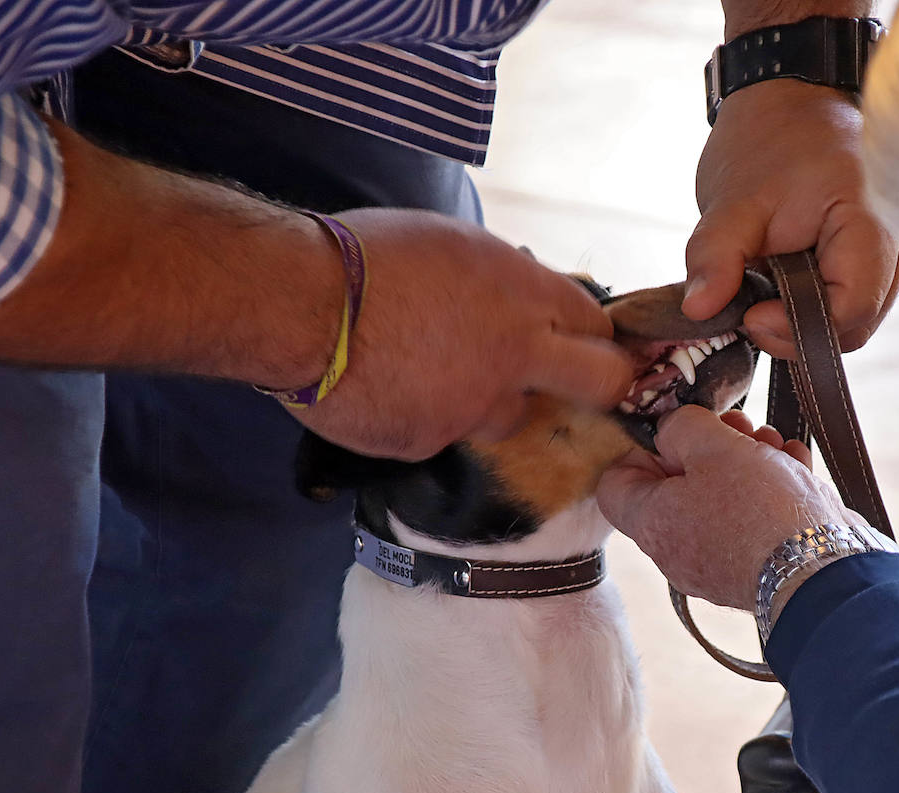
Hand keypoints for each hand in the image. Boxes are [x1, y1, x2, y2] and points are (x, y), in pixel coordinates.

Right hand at [297, 209, 631, 459]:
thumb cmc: (369, 254)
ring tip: (441, 373)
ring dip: (492, 401)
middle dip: (601, 383)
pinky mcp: (430, 443)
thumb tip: (531, 296)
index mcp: (526, 297)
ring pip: (510, 416)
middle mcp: (516, 359)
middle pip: (601, 384)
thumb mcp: (456, 244)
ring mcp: (475, 408)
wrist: (296, 306)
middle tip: (580, 382)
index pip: (598, 326)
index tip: (583, 341)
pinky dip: (424, 416)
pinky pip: (442, 433)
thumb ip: (506, 279)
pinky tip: (389, 388)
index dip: (593, 335)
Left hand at [596, 405, 864, 610]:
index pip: (616, 484)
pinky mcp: (758, 567)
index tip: (676, 429)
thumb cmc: (759, 508)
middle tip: (738, 424)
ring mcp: (718, 562)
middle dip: (710, 446)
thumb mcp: (713, 446)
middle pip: (677, 486)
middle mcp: (678, 550)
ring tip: (773, 443)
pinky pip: (753, 520)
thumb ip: (682, 427)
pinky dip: (772, 489)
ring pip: (721, 498)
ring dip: (747, 461)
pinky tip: (795, 465)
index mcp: (652, 523)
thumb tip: (674, 428)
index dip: (640, 448)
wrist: (822, 571)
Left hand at [683, 80, 898, 358]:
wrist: (793, 96)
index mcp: (872, 223)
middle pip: (858, 324)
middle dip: (798, 331)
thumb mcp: (730, 201)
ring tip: (765, 288)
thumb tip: (700, 310)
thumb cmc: (769, 139)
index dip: (798, 327)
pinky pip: (854, 299)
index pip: (852, 310)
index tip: (751, 312)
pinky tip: (784, 281)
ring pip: (857, 317)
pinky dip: (817, 303)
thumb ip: (714, 258)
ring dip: (806, 319)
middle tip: (749, 309)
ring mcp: (896, 250)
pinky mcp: (881, 255)